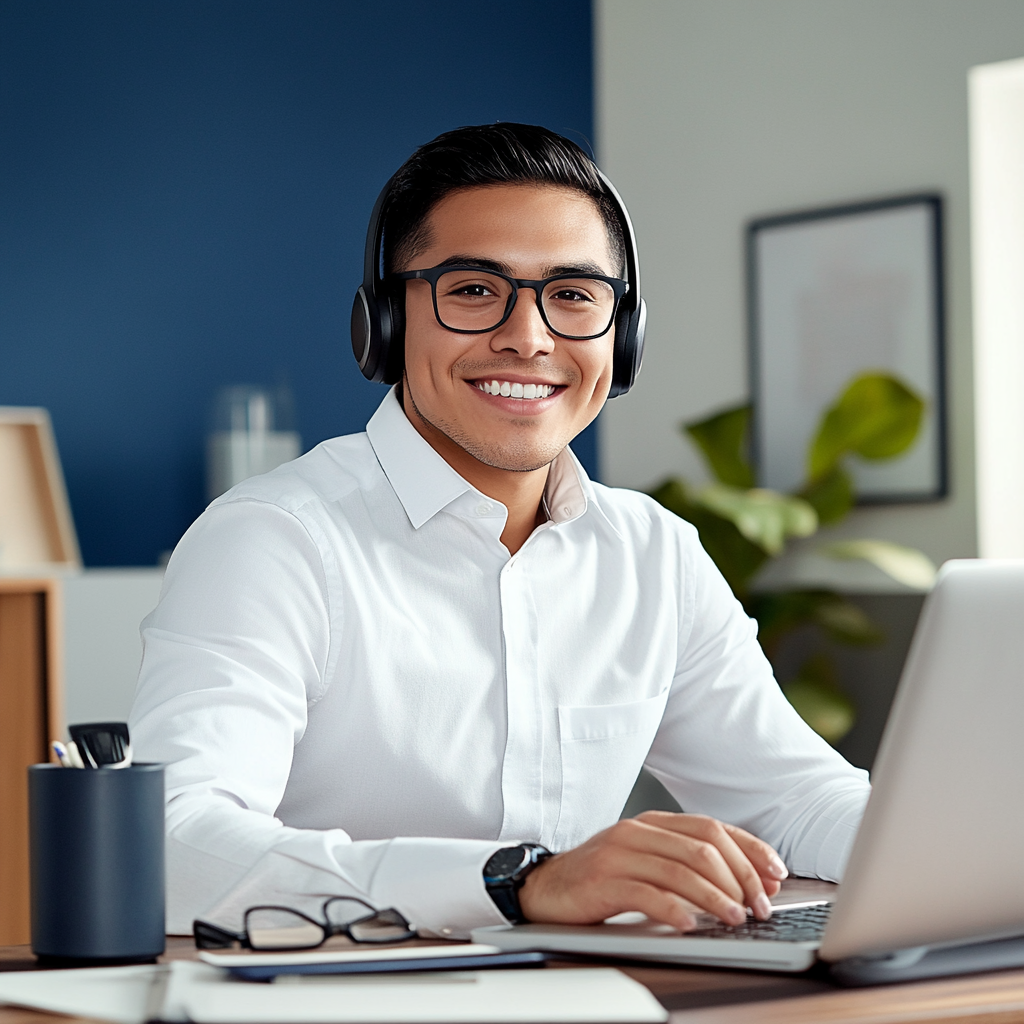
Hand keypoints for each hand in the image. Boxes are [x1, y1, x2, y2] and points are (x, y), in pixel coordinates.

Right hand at [518, 811, 787, 930]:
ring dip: (716, 897)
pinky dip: (675, 909)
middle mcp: (637, 831)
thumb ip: (688, 865)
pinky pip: (647, 893)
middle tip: (759, 907)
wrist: (546, 886)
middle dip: (740, 878)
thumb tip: (748, 882)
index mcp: (653, 823)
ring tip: (736, 919)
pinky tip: (691, 924)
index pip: (713, 828)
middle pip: (703, 847)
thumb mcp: (647, 862)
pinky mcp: (602, 881)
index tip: (775, 875)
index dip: (749, 851)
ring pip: (681, 870)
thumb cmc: (602, 878)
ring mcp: (619, 853)